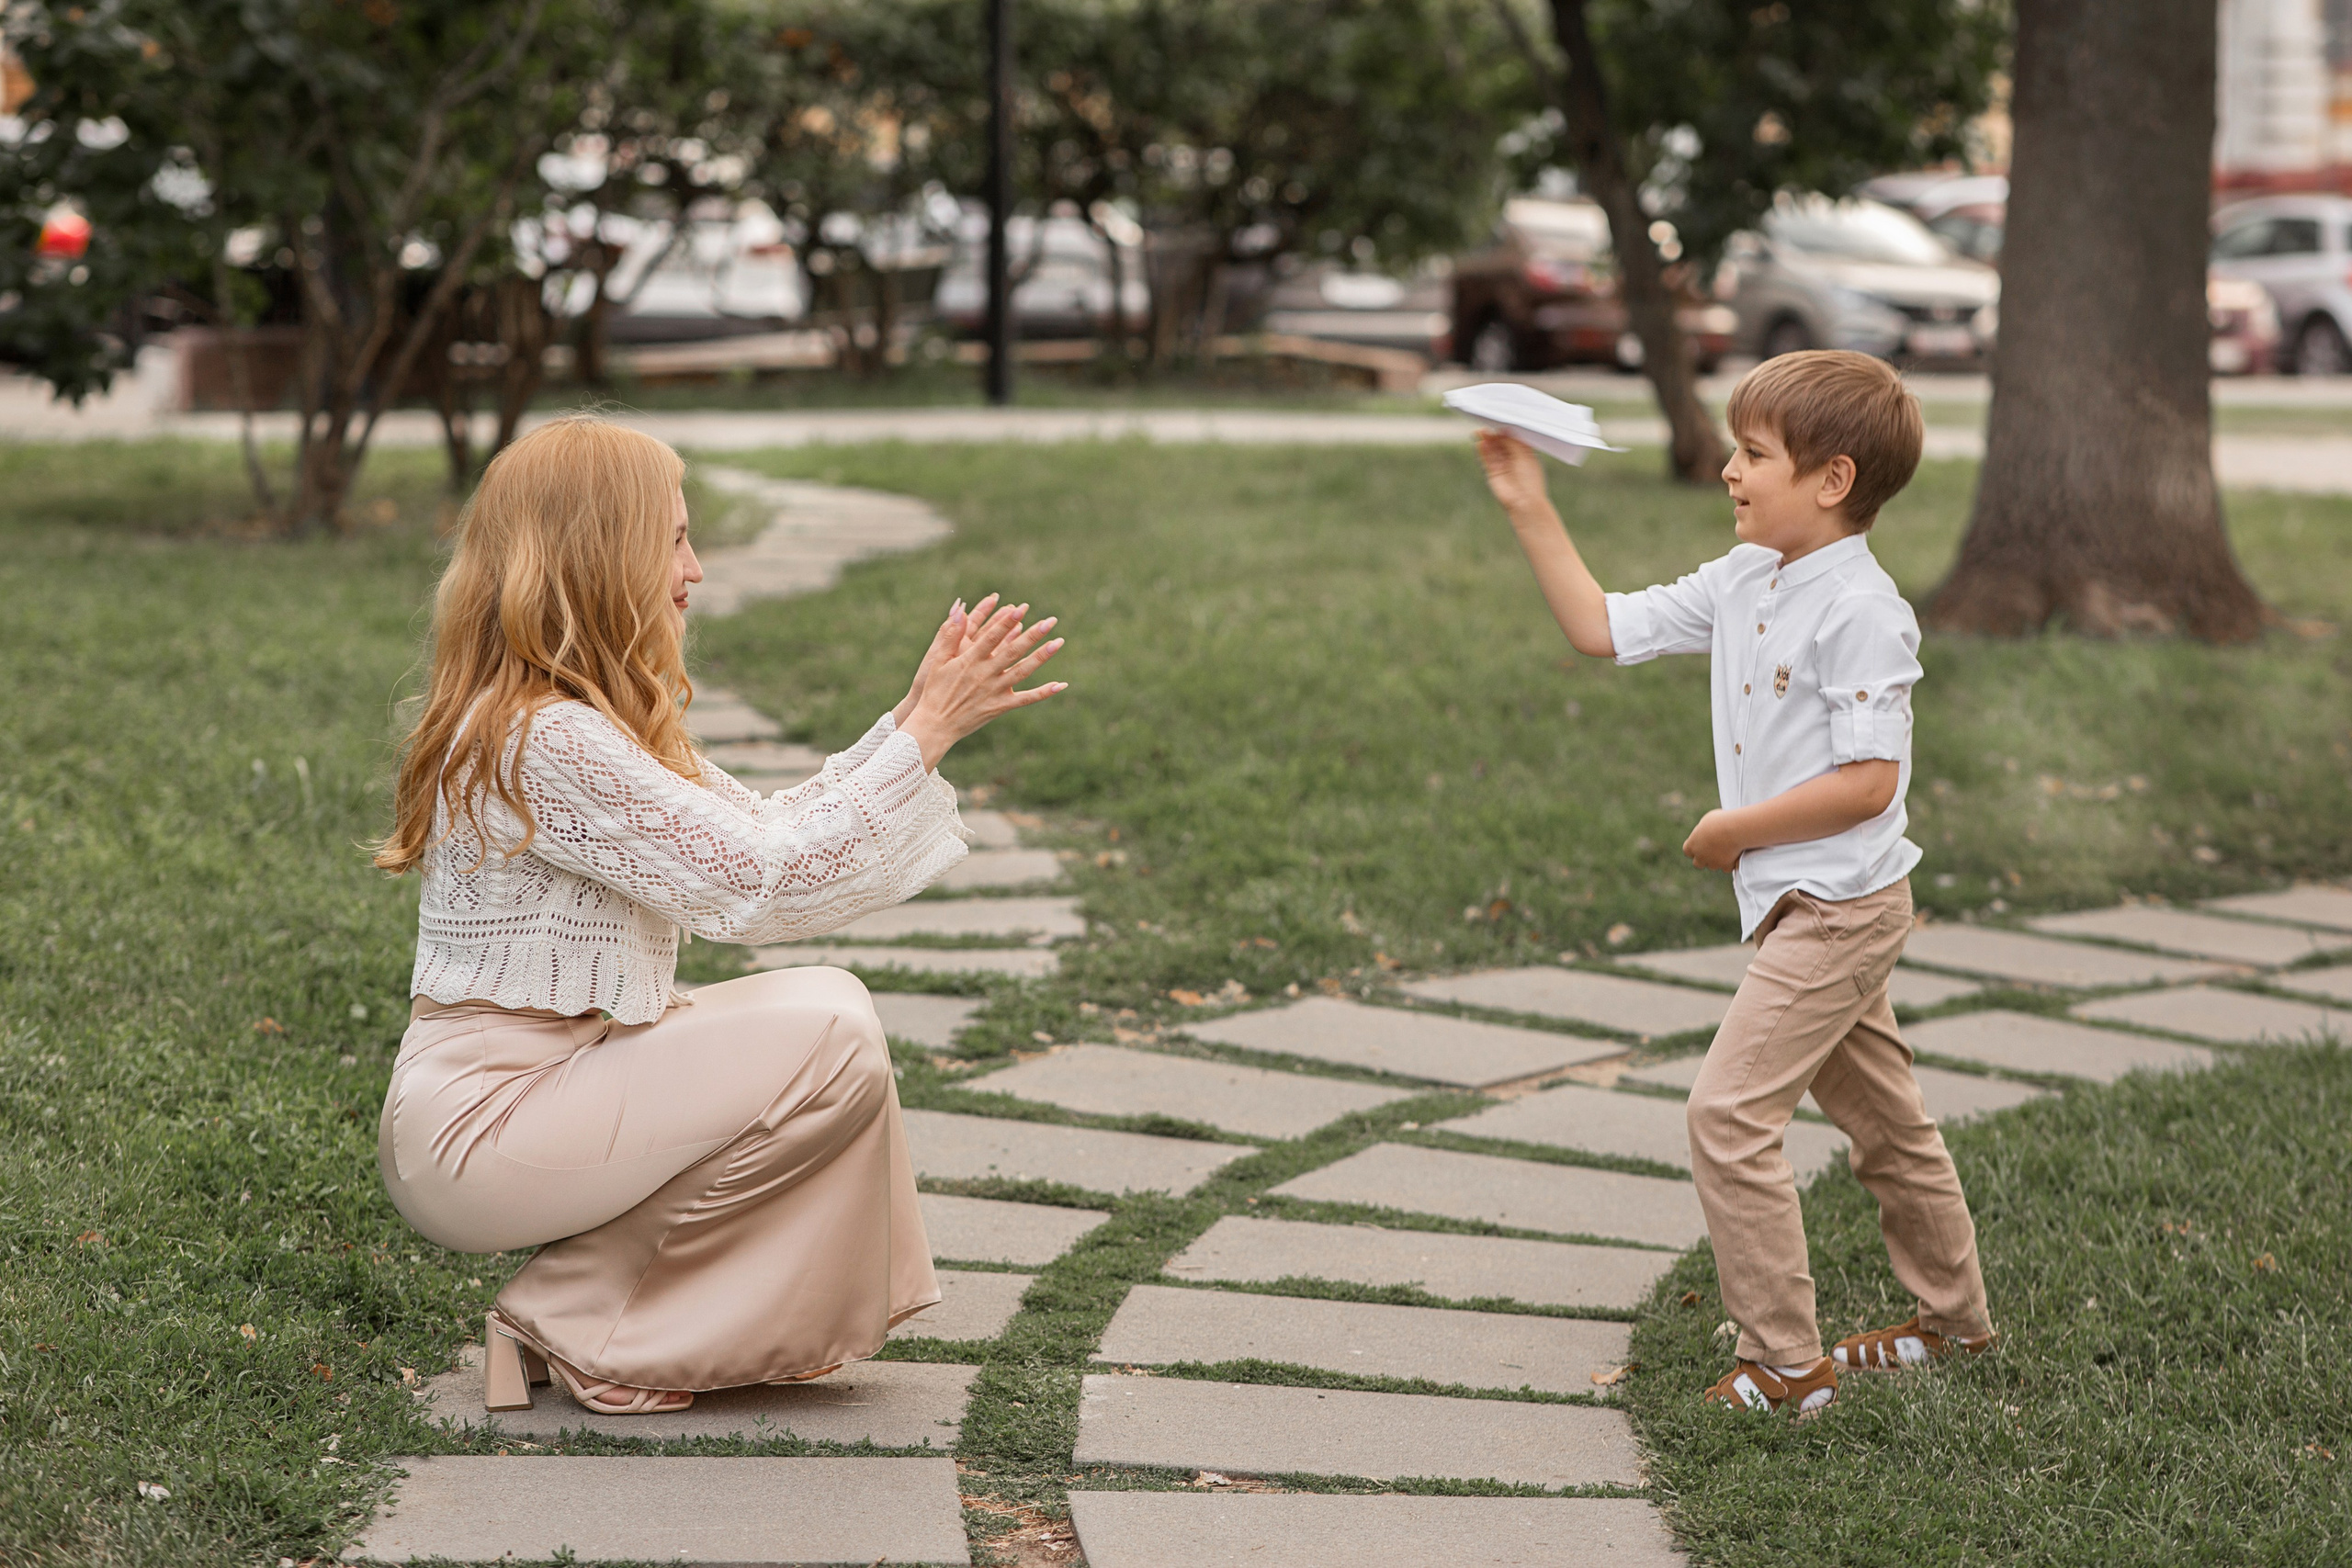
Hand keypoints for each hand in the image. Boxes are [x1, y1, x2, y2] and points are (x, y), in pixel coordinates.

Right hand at [900, 598, 1066, 769]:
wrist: (936, 725)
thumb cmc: (935, 690)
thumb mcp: (938, 660)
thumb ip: (950, 635)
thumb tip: (960, 611)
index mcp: (970, 660)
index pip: (992, 637)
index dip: (1007, 621)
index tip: (1022, 608)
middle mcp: (985, 674)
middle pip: (1013, 651)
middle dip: (1033, 634)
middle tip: (1051, 620)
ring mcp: (995, 691)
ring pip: (1023, 670)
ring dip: (1042, 656)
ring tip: (1058, 642)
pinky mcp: (1000, 706)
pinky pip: (1026, 699)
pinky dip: (1044, 692)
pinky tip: (1061, 684)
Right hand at [1476, 429, 1550, 517]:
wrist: (1524, 502)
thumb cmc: (1529, 478)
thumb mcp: (1523, 454)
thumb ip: (1511, 441)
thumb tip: (1500, 430)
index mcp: (1524, 453)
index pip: (1513, 437)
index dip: (1506, 428)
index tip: (1499, 417)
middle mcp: (1513, 458)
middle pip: (1501, 442)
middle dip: (1494, 433)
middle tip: (1487, 421)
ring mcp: (1502, 465)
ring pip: (1492, 449)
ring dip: (1486, 440)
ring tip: (1480, 431)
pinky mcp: (1492, 472)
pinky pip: (1486, 459)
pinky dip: (1483, 450)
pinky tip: (1480, 443)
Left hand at [1682, 809, 1745, 872]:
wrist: (1734, 829)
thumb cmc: (1720, 821)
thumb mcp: (1707, 821)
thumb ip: (1704, 830)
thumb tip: (1706, 832)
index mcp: (1692, 844)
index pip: (1687, 851)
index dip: (1694, 849)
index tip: (1700, 844)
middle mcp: (1700, 856)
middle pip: (1698, 863)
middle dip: (1704, 859)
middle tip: (1712, 851)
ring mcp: (1712, 862)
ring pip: (1712, 866)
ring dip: (1717, 861)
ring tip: (1726, 850)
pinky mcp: (1725, 865)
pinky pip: (1726, 868)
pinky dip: (1730, 864)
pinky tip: (1735, 855)